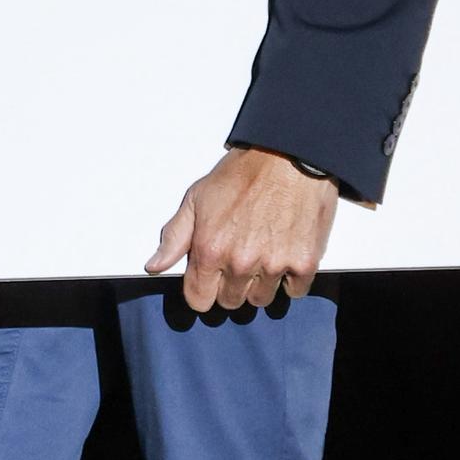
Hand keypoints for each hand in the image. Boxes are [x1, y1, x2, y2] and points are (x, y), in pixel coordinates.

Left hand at [151, 144, 338, 312]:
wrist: (288, 158)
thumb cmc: (242, 174)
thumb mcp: (196, 199)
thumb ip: (174, 238)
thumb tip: (155, 266)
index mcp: (210, 250)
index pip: (199, 299)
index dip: (202, 291)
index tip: (209, 281)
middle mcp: (240, 263)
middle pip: (230, 302)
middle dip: (230, 286)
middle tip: (238, 260)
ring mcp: (273, 265)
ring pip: (261, 300)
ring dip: (260, 284)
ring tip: (262, 256)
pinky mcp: (304, 262)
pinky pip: (295, 292)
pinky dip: (290, 280)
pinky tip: (284, 257)